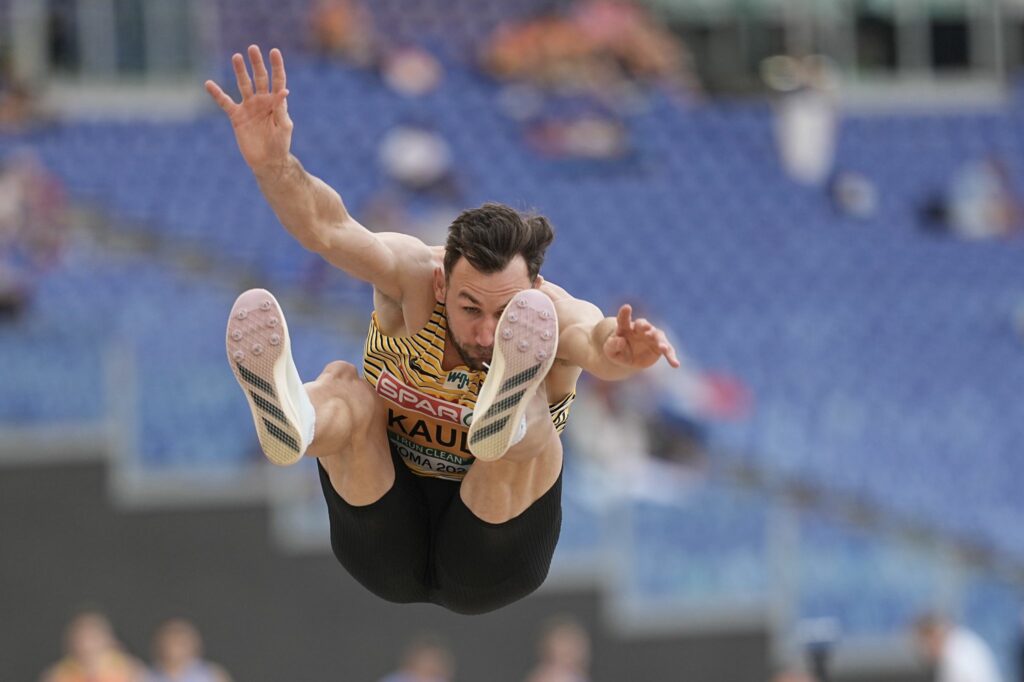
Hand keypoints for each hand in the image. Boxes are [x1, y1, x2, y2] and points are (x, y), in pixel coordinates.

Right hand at [205, 45, 292, 174]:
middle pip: (259, 78)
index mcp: (276, 102)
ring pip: (243, 85)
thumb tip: (284, 91)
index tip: (274, 51)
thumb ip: (281, 109)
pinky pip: (225, 102)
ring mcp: (249, 107)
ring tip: (236, 57)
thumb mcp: (284, 126)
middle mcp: (262, 101)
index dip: (276, 66)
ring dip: (240, 71)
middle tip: (252, 48)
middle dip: (256, 63)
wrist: (267, 161)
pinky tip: (209, 84)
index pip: (277, 80)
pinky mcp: (237, 117)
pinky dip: (217, 94)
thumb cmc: (280, 144)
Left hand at [602, 304, 680, 369]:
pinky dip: (671, 357)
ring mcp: (652, 336)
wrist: (628, 357)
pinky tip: (675, 364)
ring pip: (658, 336)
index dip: (625, 313)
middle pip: (642, 325)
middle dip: (645, 325)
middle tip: (647, 327)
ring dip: (660, 341)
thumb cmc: (618, 351)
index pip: (624, 319)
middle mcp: (640, 329)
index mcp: (625, 327)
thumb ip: (613, 345)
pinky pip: (667, 350)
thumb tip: (620, 341)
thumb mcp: (610, 350)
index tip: (627, 307)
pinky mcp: (660, 346)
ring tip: (663, 348)